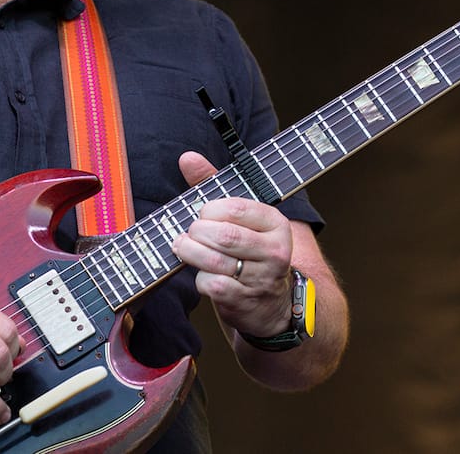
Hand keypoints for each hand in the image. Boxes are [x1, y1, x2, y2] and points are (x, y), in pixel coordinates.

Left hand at [170, 151, 293, 337]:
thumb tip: (187, 158)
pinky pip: (211, 284)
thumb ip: (214, 184)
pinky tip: (202, 273)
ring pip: (214, 260)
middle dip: (197, 232)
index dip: (209, 210)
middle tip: (190, 233)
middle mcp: (275, 251)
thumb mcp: (241, 216)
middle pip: (223, 235)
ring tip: (184, 247)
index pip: (235, 209)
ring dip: (190, 253)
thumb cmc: (249, 249)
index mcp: (276, 223)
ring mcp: (262, 279)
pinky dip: (199, 278)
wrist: (271, 303)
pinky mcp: (245, 301)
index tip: (203, 214)